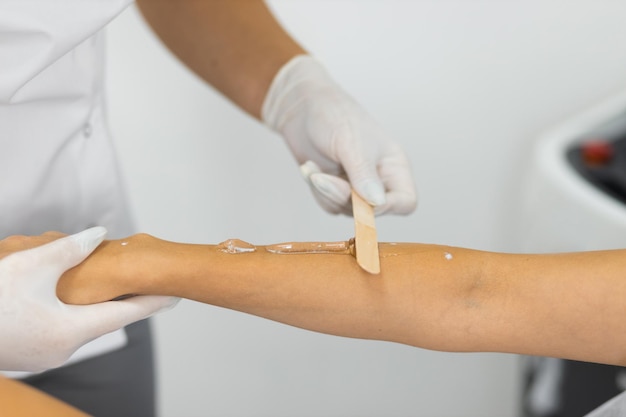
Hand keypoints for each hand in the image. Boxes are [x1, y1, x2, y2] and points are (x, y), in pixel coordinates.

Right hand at [0, 227, 177, 371]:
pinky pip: (66, 329)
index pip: (127, 314)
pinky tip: (80, 299)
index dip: (153, 300)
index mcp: (71, 330)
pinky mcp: (31, 352)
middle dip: (129, 300)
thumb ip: (71, 248)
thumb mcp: (29, 265)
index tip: (178, 293)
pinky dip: (79, 312)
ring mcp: (46, 354)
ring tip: (121, 288)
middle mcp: (64, 348)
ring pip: (86, 324)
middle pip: (109, 320)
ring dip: (102, 305)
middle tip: (152, 284)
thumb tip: (101, 234)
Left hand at [262, 55, 416, 214]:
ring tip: (312, 167)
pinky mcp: (336, 189)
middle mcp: (380, 179)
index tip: (360, 198)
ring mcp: (357, 186)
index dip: (387, 207)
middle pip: (371, 211)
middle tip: (322, 178)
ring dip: (325, 192)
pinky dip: (316, 189)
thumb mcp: (350, 143)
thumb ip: (364, 174)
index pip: (406, 201)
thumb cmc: (333, 115)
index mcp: (394, 165)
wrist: (300, 107)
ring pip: (346, 211)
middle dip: (343, 197)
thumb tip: (378, 203)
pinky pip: (329, 205)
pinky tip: (310, 167)